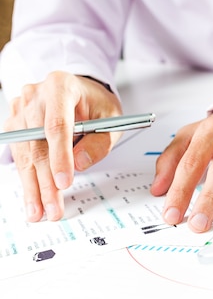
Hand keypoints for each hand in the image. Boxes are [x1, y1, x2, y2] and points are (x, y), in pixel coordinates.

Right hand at [3, 71, 122, 221]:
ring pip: (24, 153)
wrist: (81, 91)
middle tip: (53, 208)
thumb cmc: (97, 105)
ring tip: (40, 211)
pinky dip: (27, 178)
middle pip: (37, 144)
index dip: (59, 157)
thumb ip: (99, 143)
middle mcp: (36, 95)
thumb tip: (78, 164)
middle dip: (45, 181)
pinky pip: (18, 154)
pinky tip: (33, 198)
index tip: (63, 183)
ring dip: (33, 186)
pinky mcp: (15, 123)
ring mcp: (21, 108)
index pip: (57, 126)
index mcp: (61, 87)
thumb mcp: (111, 120)